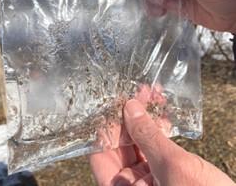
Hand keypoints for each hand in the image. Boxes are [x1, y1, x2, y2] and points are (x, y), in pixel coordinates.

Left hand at [89, 87, 233, 185]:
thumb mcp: (172, 164)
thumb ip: (148, 136)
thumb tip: (130, 110)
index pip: (100, 155)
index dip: (105, 128)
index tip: (114, 104)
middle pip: (118, 149)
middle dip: (127, 119)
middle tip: (137, 94)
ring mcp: (147, 184)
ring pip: (137, 148)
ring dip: (143, 123)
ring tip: (152, 98)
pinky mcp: (165, 180)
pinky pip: (154, 154)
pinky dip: (157, 135)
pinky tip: (163, 117)